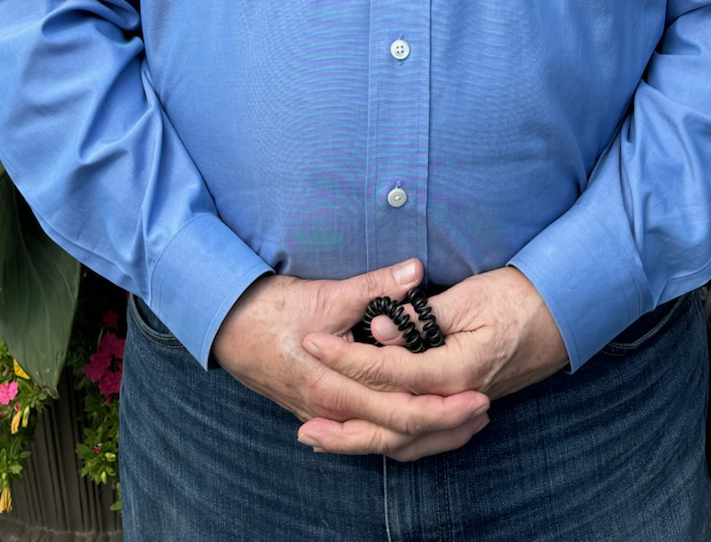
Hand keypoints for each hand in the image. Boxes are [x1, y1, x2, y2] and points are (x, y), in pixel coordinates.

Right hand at [210, 257, 490, 461]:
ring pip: (384, 440)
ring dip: (426, 434)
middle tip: (482, 410)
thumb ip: (373, 286)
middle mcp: (331, 411)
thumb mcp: (324, 294)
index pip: (399, 411)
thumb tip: (415, 271)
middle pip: (398, 435)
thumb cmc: (273, 311)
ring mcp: (325, 417)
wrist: (227, 327)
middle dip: (444, 426)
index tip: (476, 395)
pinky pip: (368, 433)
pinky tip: (422, 427)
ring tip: (465, 422)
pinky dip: (399, 432)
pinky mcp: (323, 413)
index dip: (441, 408)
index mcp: (333, 387)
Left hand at [298, 266, 567, 454]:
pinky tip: (370, 438)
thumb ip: (420, 316)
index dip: (349, 358)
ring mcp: (465, 409)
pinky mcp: (466, 409)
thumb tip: (379, 329)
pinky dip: (393, 441)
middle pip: (394, 425)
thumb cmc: (517, 298)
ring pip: (409, 440)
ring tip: (324, 441)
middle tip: (304, 428)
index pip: (391, 372)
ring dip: (364, 442)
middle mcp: (460, 399)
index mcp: (459, 369)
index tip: (314, 343)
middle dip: (346, 427)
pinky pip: (425, 438)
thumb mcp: (468, 297)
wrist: (564, 313)